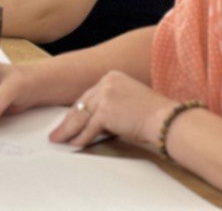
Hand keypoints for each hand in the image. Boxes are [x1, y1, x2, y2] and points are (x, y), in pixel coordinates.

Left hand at [49, 71, 176, 151]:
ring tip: (58, 139)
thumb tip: (92, 121)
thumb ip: (110, 104)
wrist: (164, 118)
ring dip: (68, 131)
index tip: (68, 120)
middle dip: (68, 121)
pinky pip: (88, 128)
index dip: (77, 110)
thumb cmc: (151, 113)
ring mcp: (105, 95)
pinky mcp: (105, 111)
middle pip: (81, 104)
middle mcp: (107, 82)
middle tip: (57, 132)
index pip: (88, 95)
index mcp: (112, 76)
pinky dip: (80, 138)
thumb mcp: (128, 100)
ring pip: (80, 116)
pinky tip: (74, 144)